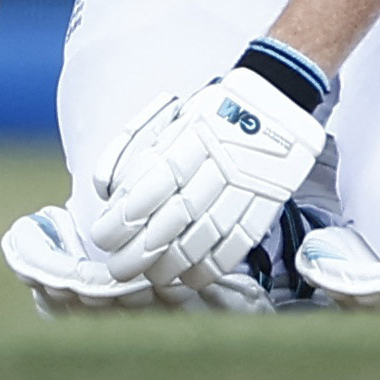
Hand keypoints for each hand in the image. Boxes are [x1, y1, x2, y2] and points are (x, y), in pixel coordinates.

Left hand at [83, 65, 325, 285]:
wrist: (276, 101)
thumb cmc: (214, 115)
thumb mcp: (176, 123)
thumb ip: (145, 158)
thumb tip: (111, 194)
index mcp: (189, 140)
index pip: (148, 188)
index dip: (123, 219)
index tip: (103, 237)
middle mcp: (216, 165)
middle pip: (172, 219)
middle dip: (140, 252)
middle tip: (119, 269)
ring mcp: (244, 187)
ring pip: (203, 238)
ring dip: (172, 265)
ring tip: (152, 277)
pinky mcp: (266, 203)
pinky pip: (237, 244)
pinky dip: (211, 266)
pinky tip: (191, 277)